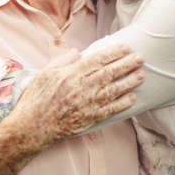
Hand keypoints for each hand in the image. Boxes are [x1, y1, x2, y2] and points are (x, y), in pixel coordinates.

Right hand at [5, 45, 144, 149]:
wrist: (32, 126)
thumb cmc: (36, 98)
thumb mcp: (45, 73)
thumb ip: (62, 61)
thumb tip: (76, 51)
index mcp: (71, 74)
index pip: (97, 60)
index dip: (113, 53)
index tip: (126, 48)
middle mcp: (82, 88)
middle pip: (109, 73)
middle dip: (127, 64)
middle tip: (141, 58)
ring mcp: (87, 104)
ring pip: (113, 90)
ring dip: (129, 82)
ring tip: (142, 75)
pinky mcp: (89, 118)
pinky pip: (110, 110)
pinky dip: (122, 104)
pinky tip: (132, 98)